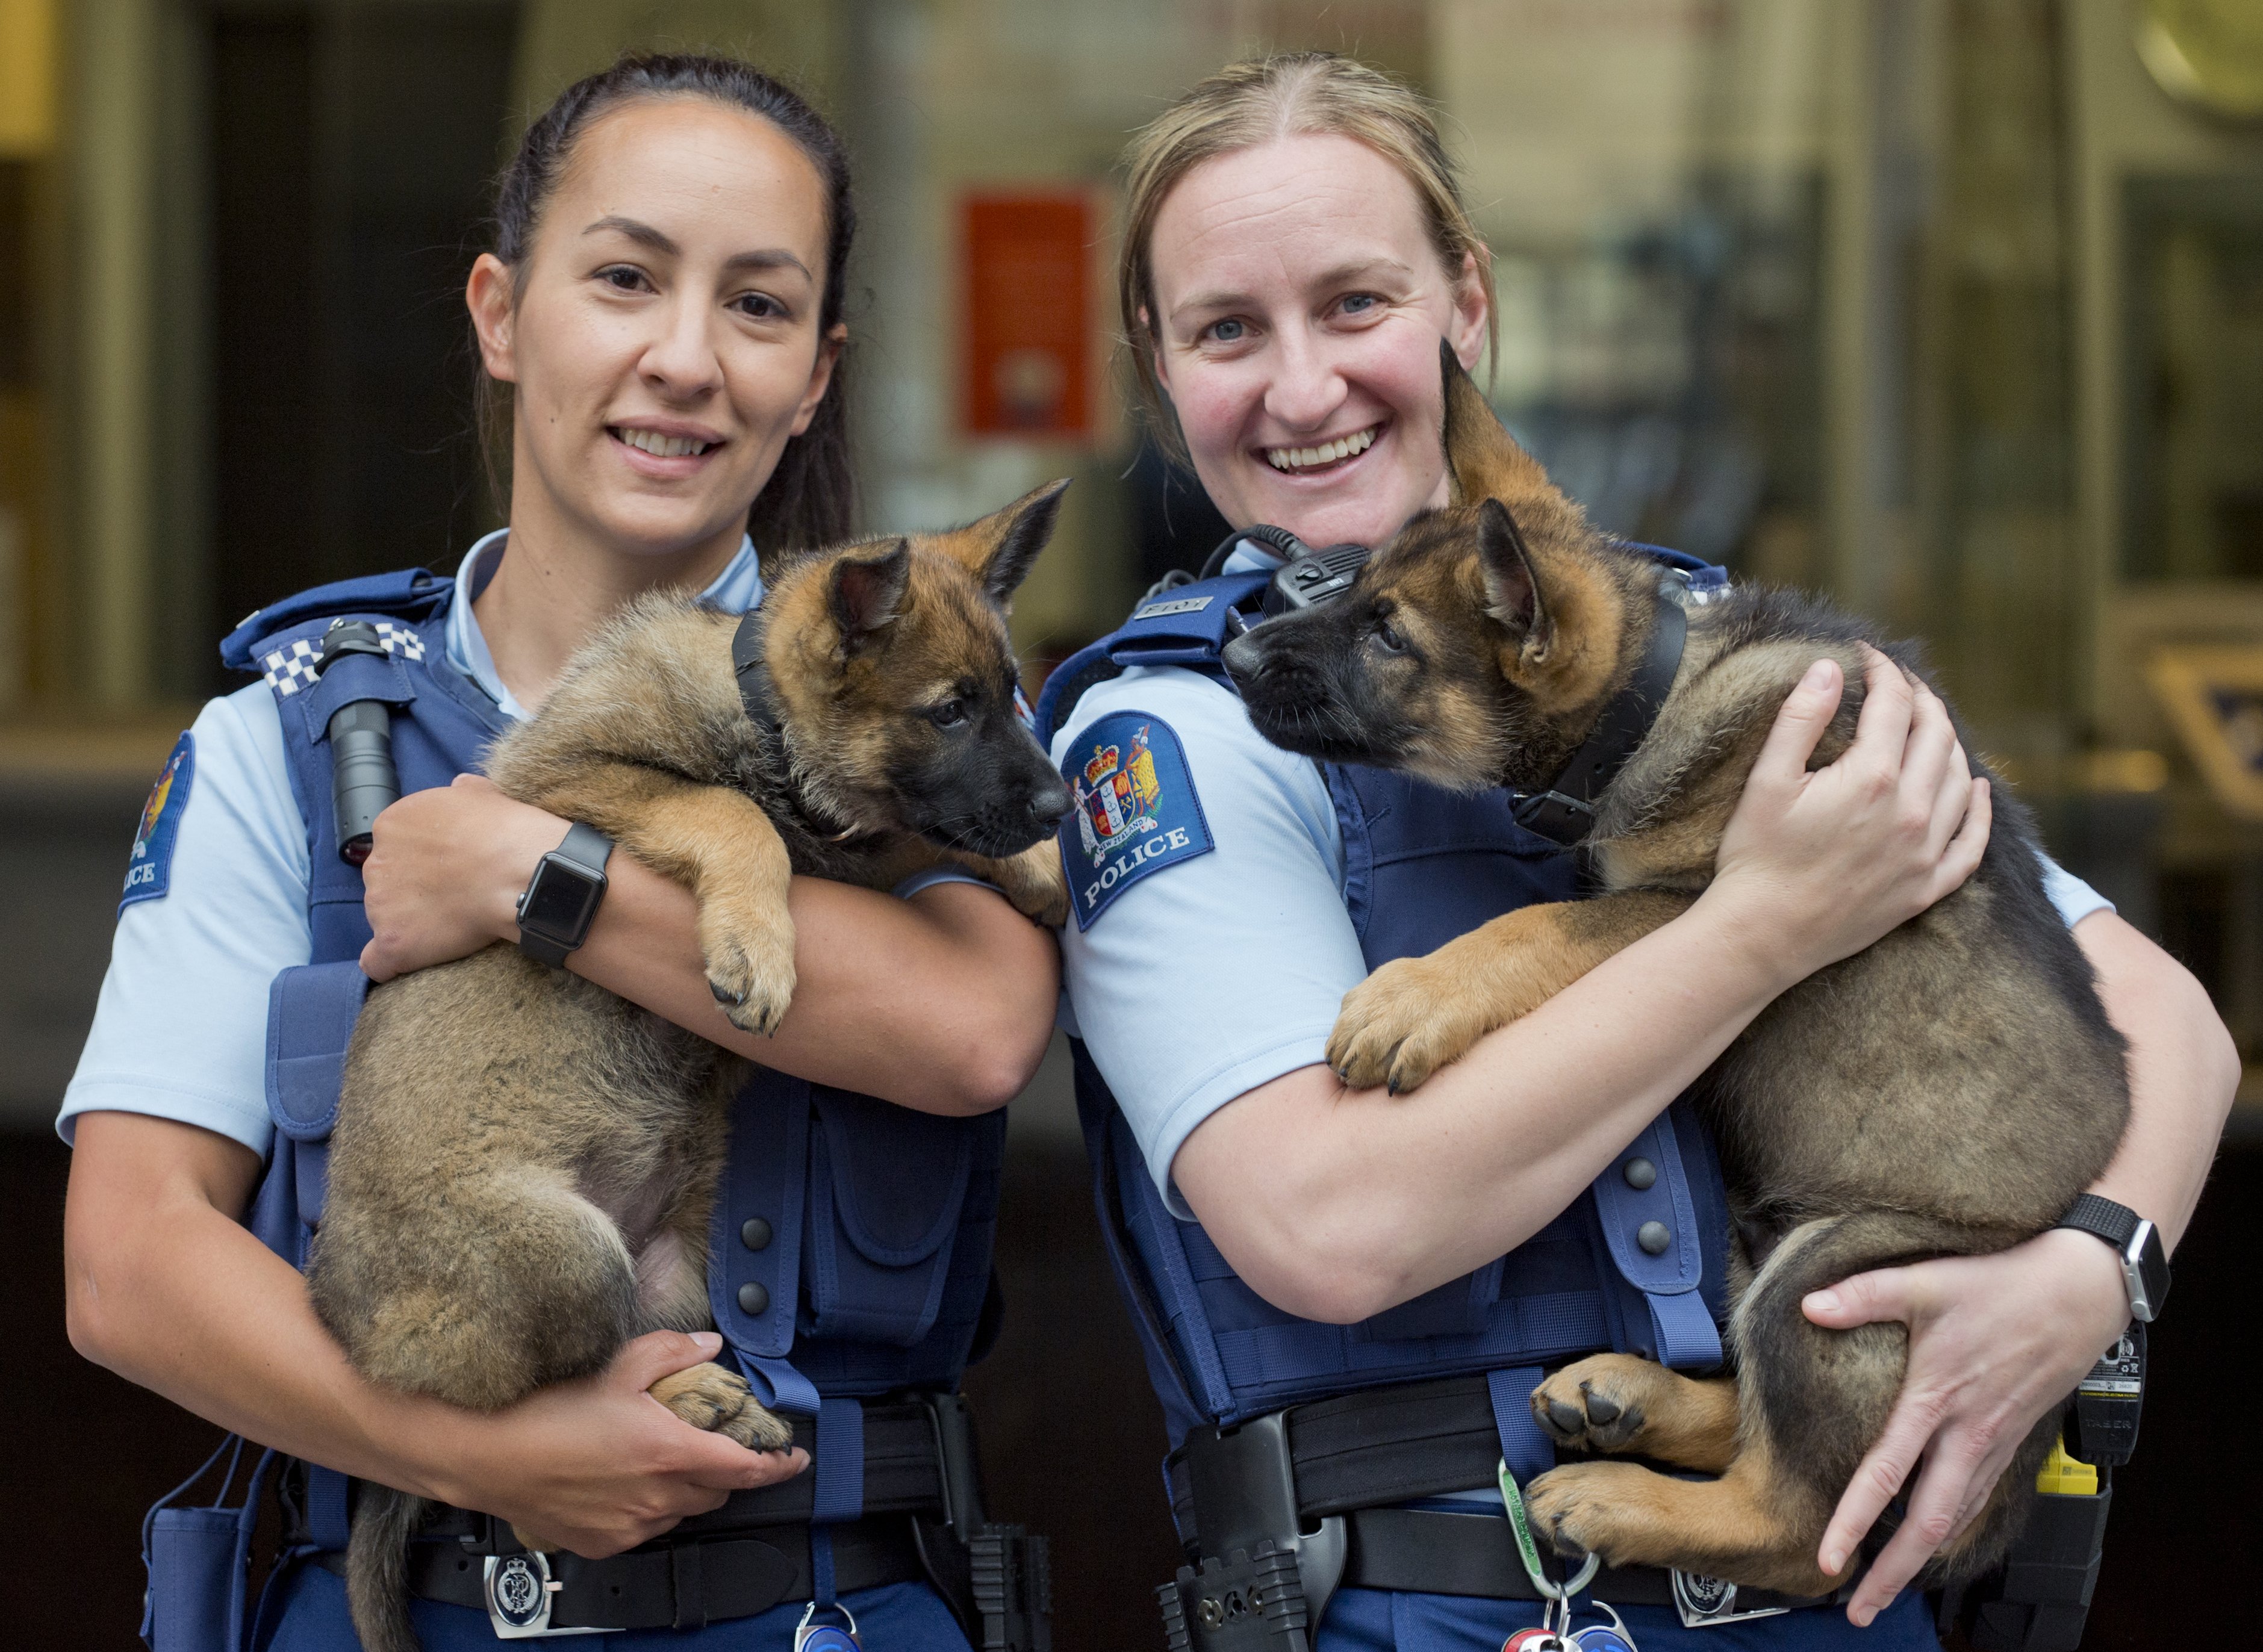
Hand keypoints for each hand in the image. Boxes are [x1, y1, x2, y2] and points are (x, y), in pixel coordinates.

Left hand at [359, 774, 565, 980]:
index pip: (394, 847)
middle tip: (452, 896)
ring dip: (410, 923)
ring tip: (450, 925)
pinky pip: (377, 962)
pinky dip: (392, 963)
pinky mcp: (394, 941)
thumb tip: (460, 788)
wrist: (519, 872)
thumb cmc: (505, 832)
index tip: (448, 869)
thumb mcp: (482, 795)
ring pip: (385, 918)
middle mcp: (377, 863)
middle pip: (385, 882)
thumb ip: (462, 793)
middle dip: (412, 891)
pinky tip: (413, 960)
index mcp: (393, 825)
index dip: (422, 861)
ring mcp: (381, 905)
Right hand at [425, 1331, 808, 1558]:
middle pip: (719, 1491)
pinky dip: (652, 1506)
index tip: (794, 1457)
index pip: (746, 1468)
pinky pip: (647, 1527)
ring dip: (688, 1488)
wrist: (488, 1456)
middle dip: (730, 1470)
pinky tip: (630, 1482)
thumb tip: (710, 1345)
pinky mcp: (605, 1542)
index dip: (777, 1464)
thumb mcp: (618, 1365)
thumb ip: (672, 1352)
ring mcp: (631, 1525)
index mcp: (670, 1452)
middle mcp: (658, 1496)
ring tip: (668, 1458)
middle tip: (723, 1445)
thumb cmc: (548, 1410)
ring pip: (683, 1510)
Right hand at [1707, 647, 1989, 986]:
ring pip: (1958, 779)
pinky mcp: (1926, 887)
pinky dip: (1979, 810)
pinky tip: (1975, 789)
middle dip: (1920, 698)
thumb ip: (1800, 718)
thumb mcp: (1767, 780)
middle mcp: (1911, 811)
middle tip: (1900, 683)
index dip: (1885, 670)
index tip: (1869, 656)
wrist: (1764, 935)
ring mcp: (1925, 852)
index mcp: (1872, 778)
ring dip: (1948, 742)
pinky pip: (1971, 843)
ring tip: (1928, 724)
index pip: (1895, 704)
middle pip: (1936, 734)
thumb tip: (1830, 669)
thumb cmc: (1756, 857)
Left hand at [1801, 1229, 2127, 1624]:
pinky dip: (1950, 1530)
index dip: (1857, 1520)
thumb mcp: (1926, 1281)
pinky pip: (1976, 1500)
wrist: (2081, 1291)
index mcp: (1938, 1400)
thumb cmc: (2004, 1284)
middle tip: (1859, 1610)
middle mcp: (1968, 1435)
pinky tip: (1931, 1542)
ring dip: (1920, 1559)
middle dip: (1893, 1572)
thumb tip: (1809, 1304)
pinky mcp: (2010, 1441)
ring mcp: (1994, 1443)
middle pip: (1929, 1524)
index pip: (1889, 1473)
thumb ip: (1863, 1295)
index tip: (1829, 1560)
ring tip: (1886, 1589)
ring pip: (1956, 1520)